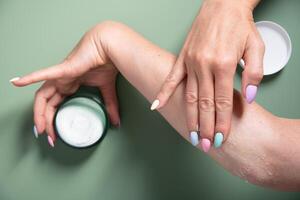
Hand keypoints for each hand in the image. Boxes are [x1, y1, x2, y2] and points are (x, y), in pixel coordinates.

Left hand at [11, 24, 119, 145]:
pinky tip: (17, 82)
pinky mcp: (64, 69)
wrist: (111, 48)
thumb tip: (116, 121)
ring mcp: (61, 76)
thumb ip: (109, 106)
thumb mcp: (106, 90)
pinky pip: (44, 74)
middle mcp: (62, 82)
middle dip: (46, 122)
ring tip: (39, 128)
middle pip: (47, 105)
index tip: (56, 135)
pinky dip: (31, 78)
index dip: (54, 121)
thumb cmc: (106, 62)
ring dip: (39, 113)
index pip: (57, 106)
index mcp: (71, 85)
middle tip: (49, 138)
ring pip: (43, 96)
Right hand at [152, 0, 263, 150]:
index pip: (222, 101)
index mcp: (223, 64)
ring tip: (191, 135)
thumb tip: (247, 98)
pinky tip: (156, 106)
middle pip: (204, 104)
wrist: (223, 4)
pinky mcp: (182, 57)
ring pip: (189, 96)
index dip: (222, 122)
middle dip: (206, 127)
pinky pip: (171, 78)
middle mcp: (204, 65)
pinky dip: (163, 93)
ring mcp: (190, 62)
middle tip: (206, 145)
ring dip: (190, 118)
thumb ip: (253, 73)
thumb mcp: (256, 46)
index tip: (221, 138)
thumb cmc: (240, 25)